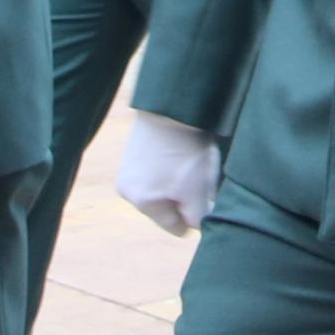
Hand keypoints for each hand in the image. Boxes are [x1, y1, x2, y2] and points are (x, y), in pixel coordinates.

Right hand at [119, 115, 221, 238]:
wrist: (170, 107)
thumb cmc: (183, 152)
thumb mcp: (196, 191)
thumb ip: (197, 217)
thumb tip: (195, 226)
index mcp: (141, 202)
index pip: (175, 227)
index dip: (196, 218)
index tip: (206, 200)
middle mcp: (128, 189)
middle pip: (168, 207)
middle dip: (185, 197)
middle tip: (200, 176)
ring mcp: (128, 168)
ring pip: (164, 188)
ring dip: (179, 180)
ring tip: (190, 160)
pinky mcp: (133, 150)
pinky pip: (158, 169)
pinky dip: (172, 164)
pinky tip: (181, 150)